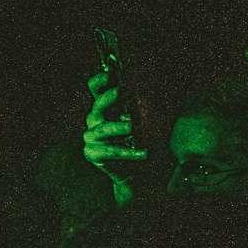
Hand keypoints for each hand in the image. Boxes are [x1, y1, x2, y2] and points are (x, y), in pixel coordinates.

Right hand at [81, 69, 145, 203]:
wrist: (143, 172)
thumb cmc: (148, 141)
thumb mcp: (153, 117)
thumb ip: (149, 101)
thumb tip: (155, 82)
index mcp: (107, 107)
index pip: (96, 89)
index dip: (100, 81)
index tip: (110, 74)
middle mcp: (96, 120)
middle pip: (98, 105)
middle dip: (109, 97)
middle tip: (123, 91)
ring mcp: (92, 137)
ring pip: (103, 129)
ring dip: (120, 126)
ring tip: (134, 127)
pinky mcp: (93, 153)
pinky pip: (110, 151)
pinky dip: (128, 152)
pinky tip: (144, 153)